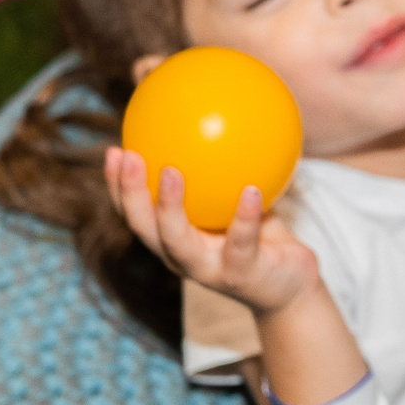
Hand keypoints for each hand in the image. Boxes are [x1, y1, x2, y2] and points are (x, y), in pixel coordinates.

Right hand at [104, 149, 320, 312]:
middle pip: (144, 228)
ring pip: (178, 242)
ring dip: (169, 206)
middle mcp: (183, 258)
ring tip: (170, 171)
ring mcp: (210, 271)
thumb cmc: (261, 237)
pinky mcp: (243, 275)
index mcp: (174, 240)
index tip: (113, 150)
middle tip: (127, 155)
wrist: (291, 288)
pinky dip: (245, 218)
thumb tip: (214, 117)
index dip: (118, 187)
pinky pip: (242, 243)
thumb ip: (221, 174)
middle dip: (129, 193)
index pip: (135, 215)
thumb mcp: (237, 201)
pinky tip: (251, 190)